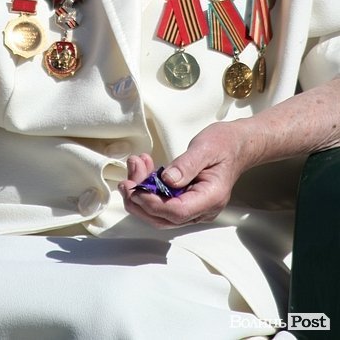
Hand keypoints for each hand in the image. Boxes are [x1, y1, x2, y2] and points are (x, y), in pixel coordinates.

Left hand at [118, 121, 251, 227]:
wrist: (237, 144)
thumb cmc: (224, 144)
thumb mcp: (205, 147)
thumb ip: (186, 165)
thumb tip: (166, 180)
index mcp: (211, 197)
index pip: (177, 212)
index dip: (152, 203)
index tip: (134, 188)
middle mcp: (203, 209)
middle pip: (164, 218)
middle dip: (140, 202)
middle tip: (125, 182)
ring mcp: (195, 207)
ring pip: (160, 212)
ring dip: (141, 193)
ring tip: (135, 165)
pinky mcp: (187, 200)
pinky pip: (163, 202)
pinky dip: (149, 188)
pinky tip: (144, 168)